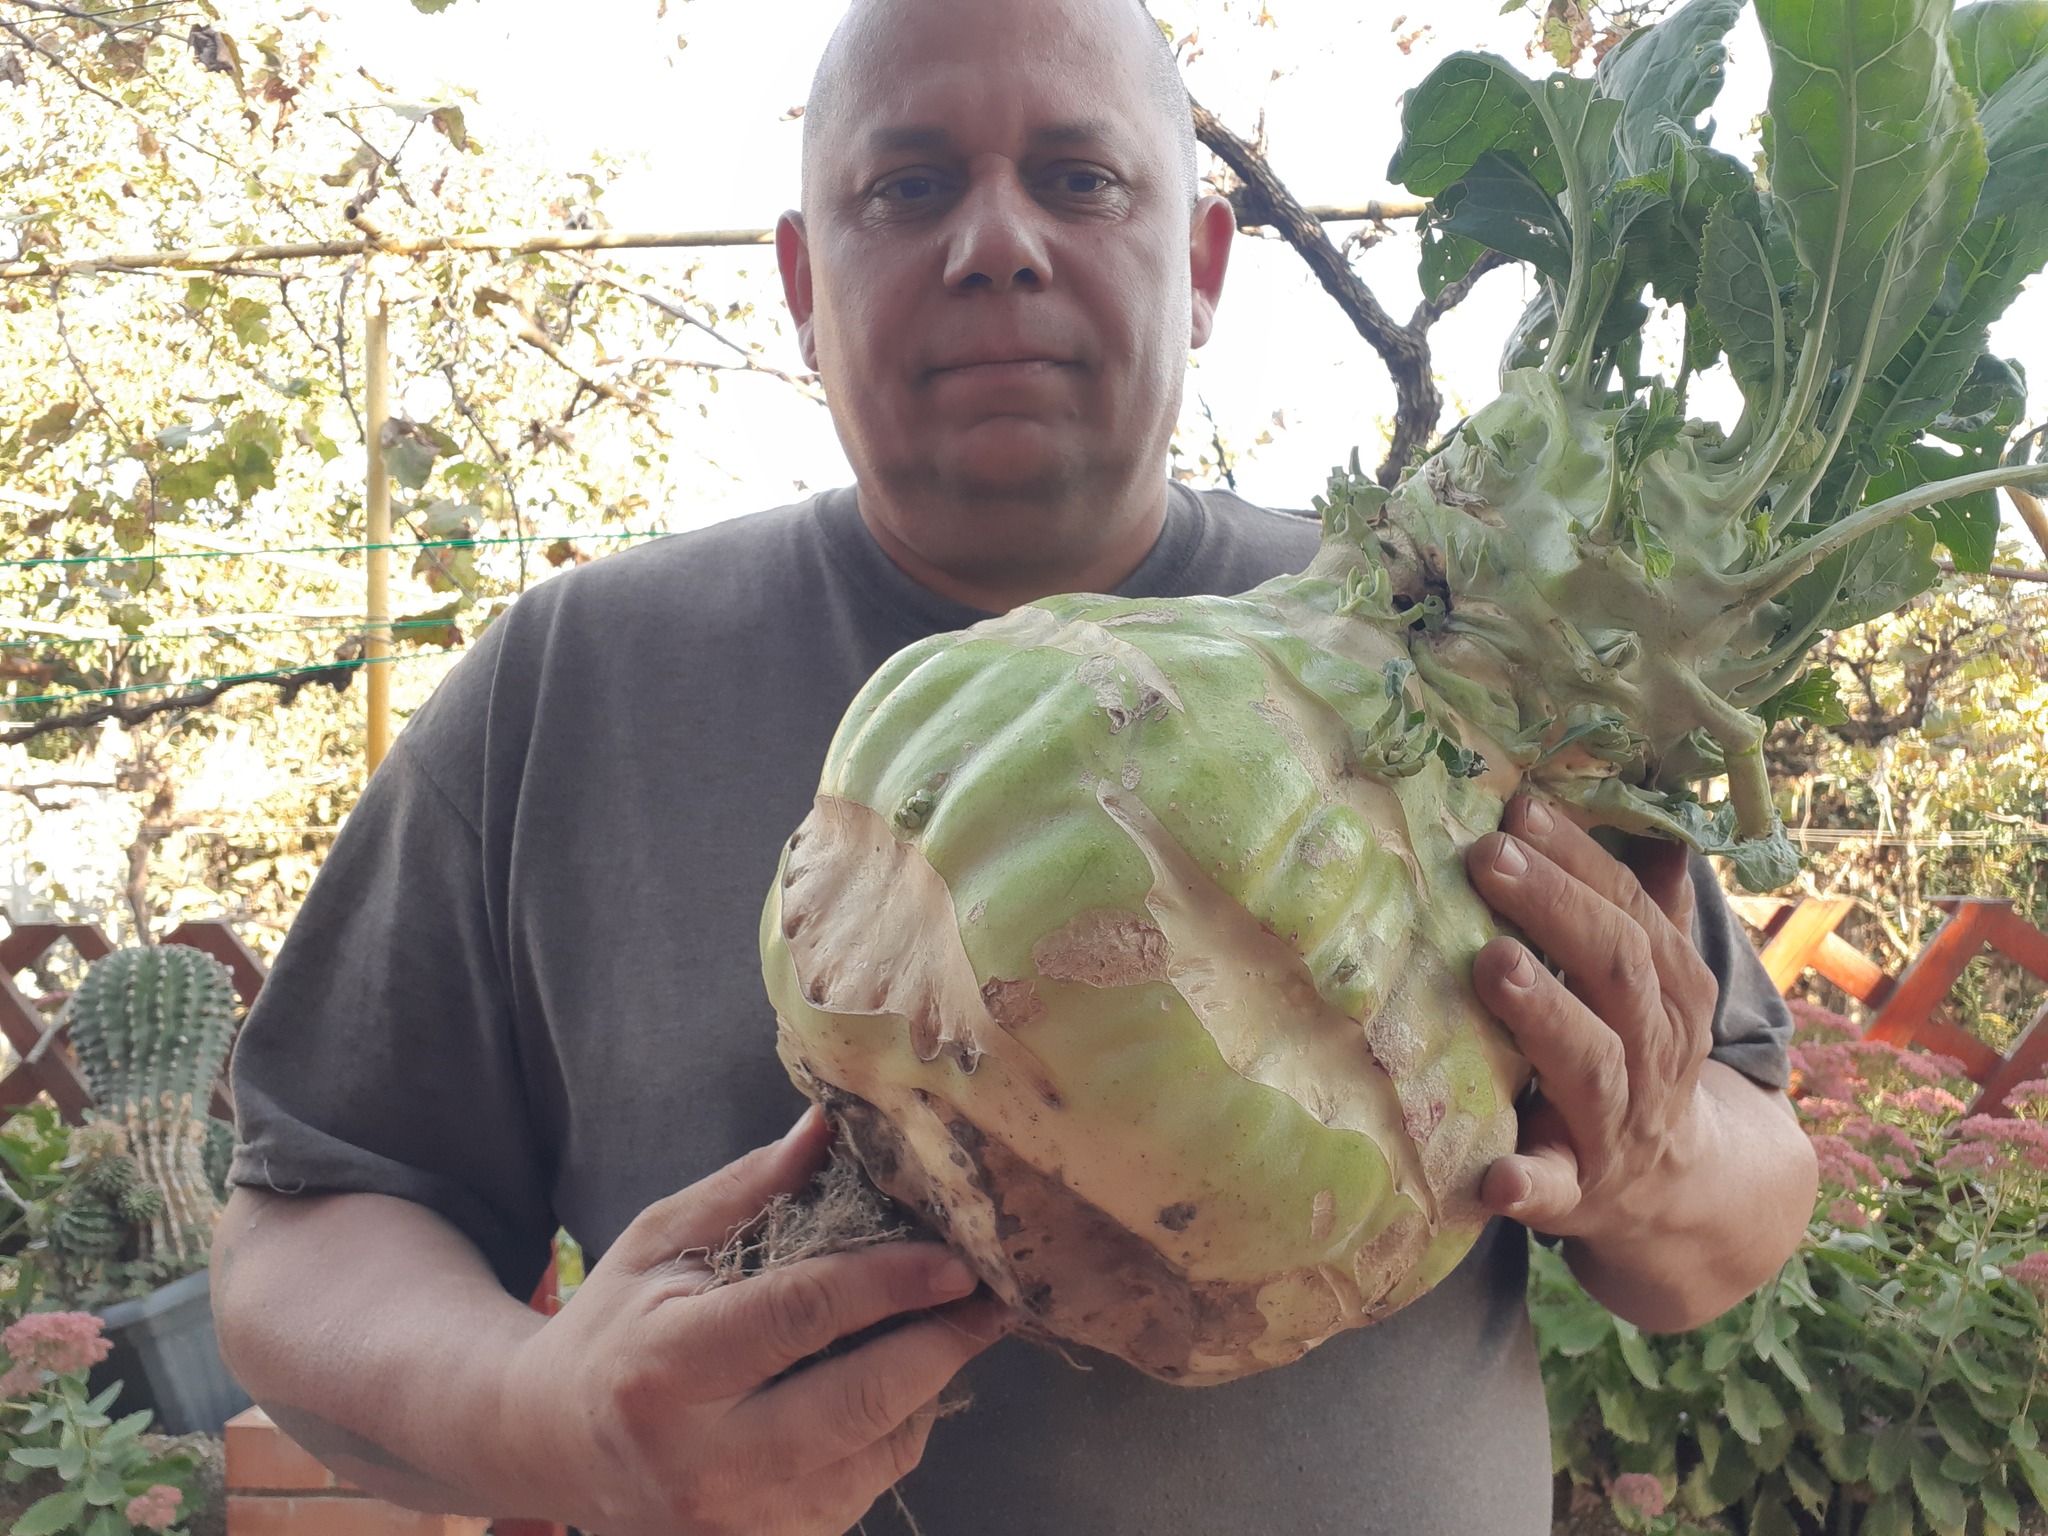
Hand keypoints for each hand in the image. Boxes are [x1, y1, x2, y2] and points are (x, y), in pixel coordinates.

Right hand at [495, 1106, 1010, 1535]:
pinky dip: (894, 1434)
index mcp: (667, 1368)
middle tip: (992, 1298)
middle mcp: (703, 1461)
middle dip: (940, 1344)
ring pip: (875, 1455)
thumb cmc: (615, 1325)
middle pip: (858, 1403)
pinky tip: (894, 1387)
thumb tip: (828, 1125)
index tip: (955, 1257)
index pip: (802, 1317)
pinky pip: (863, 1490)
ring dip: (927, 1388)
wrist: (549, 1442)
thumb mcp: (661, 1241)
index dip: (889, 1282)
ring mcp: (736, 1523)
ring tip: (950, 1330)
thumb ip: (748, 1188)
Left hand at [1464, 795, 1719, 1241]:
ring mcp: (1618, 1132)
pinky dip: (1528, 1184)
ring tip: (1491, 961)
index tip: (1521, 810)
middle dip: (1558, 912)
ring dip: (1545, 1015)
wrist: (1678, 1196)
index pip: (1637, 921)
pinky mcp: (1577, 1197)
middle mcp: (1657, 1060)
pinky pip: (1556, 1192)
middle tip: (1489, 857)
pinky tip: (1493, 1175)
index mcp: (1675, 1002)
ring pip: (1595, 1069)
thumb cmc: (1638, 1062)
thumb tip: (1653, 818)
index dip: (1584, 865)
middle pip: (1619, 979)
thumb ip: (1649, 910)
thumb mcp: (1656, 990)